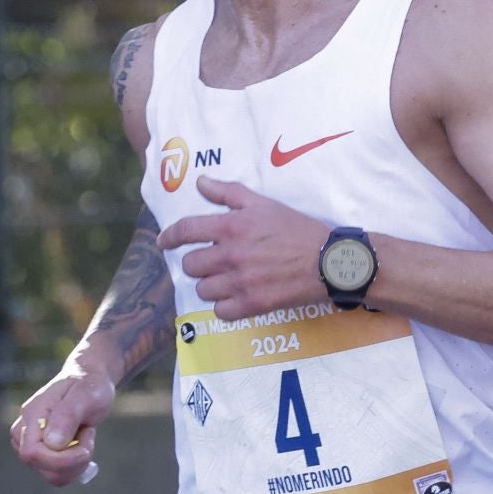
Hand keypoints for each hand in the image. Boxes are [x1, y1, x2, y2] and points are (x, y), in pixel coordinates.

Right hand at [10, 359, 114, 487]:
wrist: (88, 382)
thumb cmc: (88, 386)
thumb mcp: (86, 394)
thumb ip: (68, 415)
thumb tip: (52, 443)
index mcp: (31, 415)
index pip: (32, 453)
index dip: (62, 458)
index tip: (87, 440)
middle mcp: (25, 432)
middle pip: (41, 467)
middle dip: (73, 459)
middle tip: (89, 433)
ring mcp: (32, 445)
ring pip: (52, 476)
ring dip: (77, 463)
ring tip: (85, 435)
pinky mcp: (42, 456)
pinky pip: (58, 476)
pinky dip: (76, 467)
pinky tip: (82, 446)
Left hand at [157, 177, 325, 321]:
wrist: (328, 262)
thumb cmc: (298, 229)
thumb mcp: (264, 204)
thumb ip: (228, 193)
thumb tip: (199, 183)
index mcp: (232, 226)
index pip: (186, 230)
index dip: (169, 237)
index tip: (164, 242)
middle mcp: (231, 254)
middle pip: (191, 265)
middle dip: (199, 263)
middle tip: (213, 262)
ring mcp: (240, 282)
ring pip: (203, 290)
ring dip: (211, 285)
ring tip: (226, 280)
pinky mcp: (252, 305)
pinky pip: (220, 311)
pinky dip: (224, 306)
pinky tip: (236, 297)